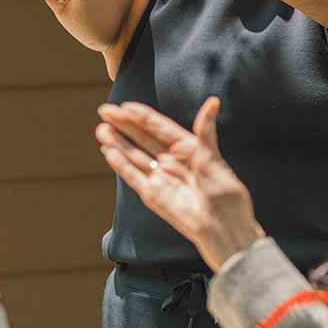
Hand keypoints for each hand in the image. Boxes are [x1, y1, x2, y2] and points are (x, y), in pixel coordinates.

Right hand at [96, 98, 262, 270]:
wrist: (224, 226)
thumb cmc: (225, 193)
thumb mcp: (214, 158)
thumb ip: (206, 131)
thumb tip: (212, 102)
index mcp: (188, 148)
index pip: (160, 127)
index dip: (142, 116)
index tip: (125, 105)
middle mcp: (172, 161)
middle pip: (143, 138)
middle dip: (123, 124)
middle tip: (104, 110)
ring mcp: (161, 178)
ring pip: (135, 156)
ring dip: (118, 143)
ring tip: (101, 129)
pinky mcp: (154, 195)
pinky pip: (134, 177)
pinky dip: (122, 166)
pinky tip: (109, 152)